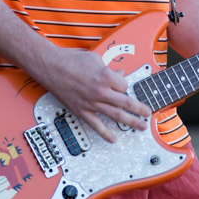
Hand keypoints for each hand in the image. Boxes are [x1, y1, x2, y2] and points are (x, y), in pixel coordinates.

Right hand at [27, 45, 151, 143]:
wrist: (51, 66)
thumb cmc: (72, 60)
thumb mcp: (95, 59)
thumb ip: (109, 69)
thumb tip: (119, 75)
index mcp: (105, 76)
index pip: (125, 85)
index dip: (125, 85)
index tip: (122, 85)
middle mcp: (100, 91)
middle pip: (126, 103)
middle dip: (140, 109)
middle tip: (148, 113)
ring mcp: (91, 103)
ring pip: (116, 115)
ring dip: (131, 121)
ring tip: (141, 126)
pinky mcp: (81, 110)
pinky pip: (95, 125)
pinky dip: (105, 133)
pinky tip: (113, 139)